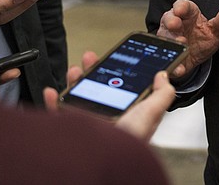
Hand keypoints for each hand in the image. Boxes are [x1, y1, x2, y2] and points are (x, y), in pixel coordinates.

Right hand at [42, 51, 175, 142]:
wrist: (104, 160)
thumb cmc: (128, 141)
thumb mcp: (151, 113)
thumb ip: (161, 94)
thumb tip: (164, 76)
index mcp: (126, 116)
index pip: (121, 91)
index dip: (117, 73)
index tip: (114, 58)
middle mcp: (106, 122)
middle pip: (97, 92)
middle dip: (93, 72)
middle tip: (91, 59)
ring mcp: (87, 127)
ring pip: (78, 99)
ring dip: (75, 82)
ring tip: (75, 71)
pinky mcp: (70, 133)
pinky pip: (58, 115)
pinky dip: (54, 102)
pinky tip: (54, 92)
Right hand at [156, 0, 218, 78]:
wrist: (193, 57)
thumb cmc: (202, 37)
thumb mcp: (216, 29)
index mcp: (188, 15)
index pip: (183, 6)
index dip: (180, 6)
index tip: (180, 9)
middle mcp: (175, 25)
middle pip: (169, 19)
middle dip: (171, 21)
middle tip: (175, 25)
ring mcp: (169, 40)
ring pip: (166, 38)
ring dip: (171, 42)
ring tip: (180, 44)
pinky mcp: (167, 56)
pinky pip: (167, 60)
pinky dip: (173, 65)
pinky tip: (179, 68)